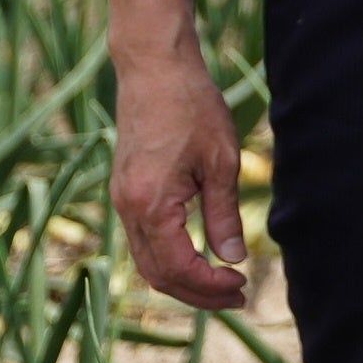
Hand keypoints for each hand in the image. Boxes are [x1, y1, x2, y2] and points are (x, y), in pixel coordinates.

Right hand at [111, 49, 249, 309]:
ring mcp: (120, 200)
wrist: (154, 67)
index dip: (210, 286)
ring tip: (222, 282)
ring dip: (182, 278)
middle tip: (238, 295)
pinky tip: (198, 255)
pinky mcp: (124, 190)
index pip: (178, 268)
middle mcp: (127, 208)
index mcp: (150, 204)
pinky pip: (142, 239)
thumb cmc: (192, 106)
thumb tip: (234, 257)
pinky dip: (168, 256)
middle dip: (197, 293)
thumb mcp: (221, 161)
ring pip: (146, 261)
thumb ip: (224, 214)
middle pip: (157, 274)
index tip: (242, 285)